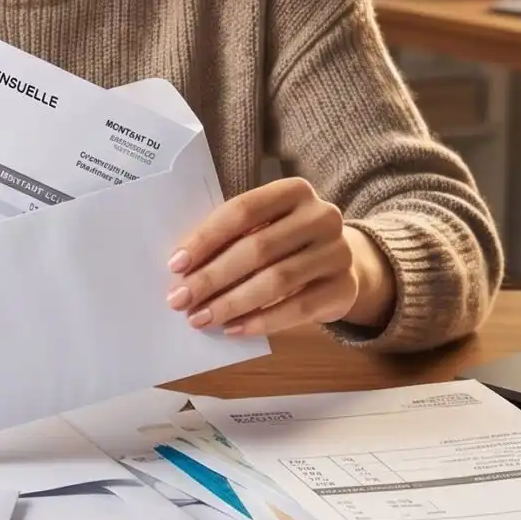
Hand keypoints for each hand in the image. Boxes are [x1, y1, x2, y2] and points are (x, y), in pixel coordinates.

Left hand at [165, 177, 394, 335]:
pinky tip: (233, 329)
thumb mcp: (264, 228)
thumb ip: (232, 239)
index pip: (242, 211)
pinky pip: (297, 308)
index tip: (175, 265)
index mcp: (294, 191)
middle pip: (257, 248)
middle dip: (212, 277)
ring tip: (201, 318)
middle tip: (180, 299)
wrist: (342, 263)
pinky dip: (261, 321)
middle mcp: (322, 216)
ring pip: (276, 281)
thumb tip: (183, 270)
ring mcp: (338, 252)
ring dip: (231, 303)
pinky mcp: (345, 287)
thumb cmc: (286, 243)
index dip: (206, 238)